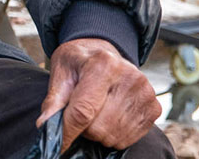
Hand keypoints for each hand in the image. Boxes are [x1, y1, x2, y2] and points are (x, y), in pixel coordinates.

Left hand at [37, 38, 160, 152]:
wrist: (104, 52)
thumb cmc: (79, 64)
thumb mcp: (61, 73)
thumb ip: (53, 101)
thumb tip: (44, 125)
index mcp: (103, 64)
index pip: (83, 110)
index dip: (68, 131)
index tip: (59, 144)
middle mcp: (130, 77)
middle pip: (98, 128)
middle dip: (83, 128)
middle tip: (81, 113)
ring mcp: (145, 92)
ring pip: (113, 136)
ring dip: (98, 133)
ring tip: (95, 113)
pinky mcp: (154, 107)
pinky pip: (128, 139)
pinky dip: (114, 135)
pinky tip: (110, 116)